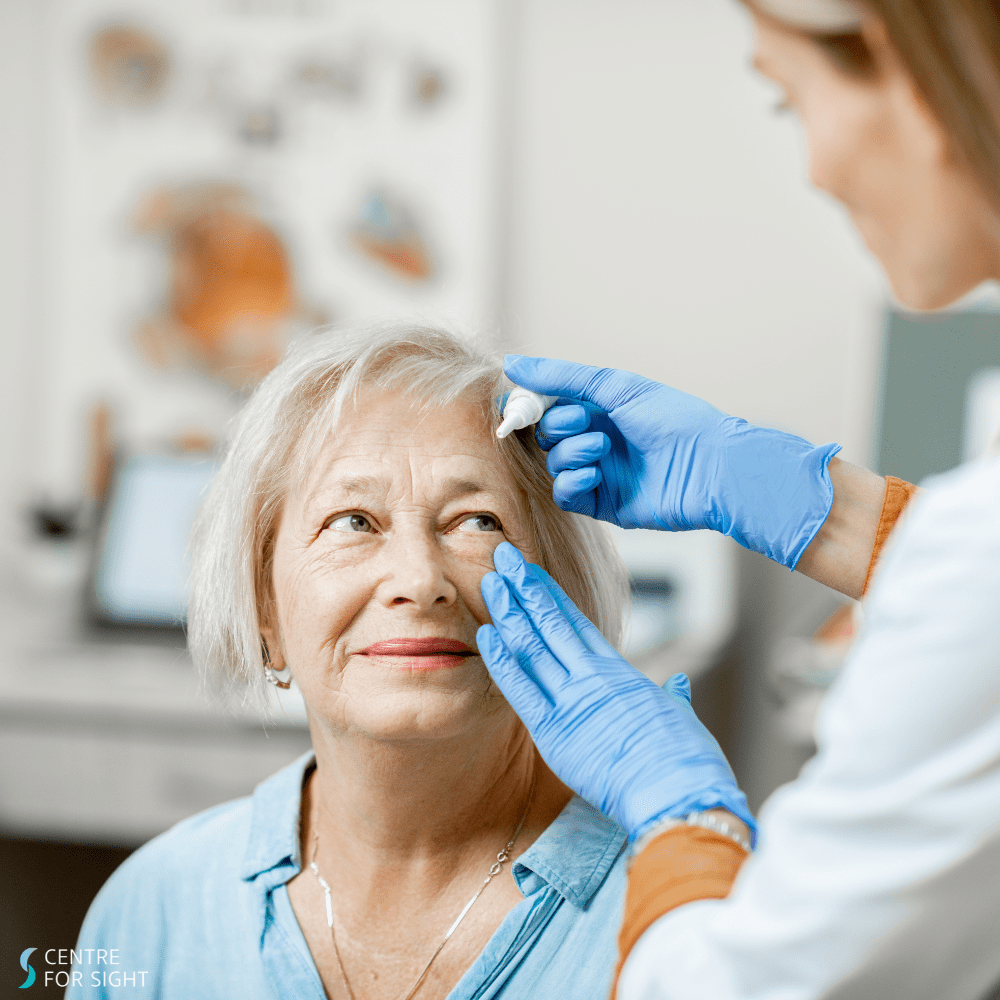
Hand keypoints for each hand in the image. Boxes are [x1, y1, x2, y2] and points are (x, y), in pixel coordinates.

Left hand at [478, 542, 755, 841]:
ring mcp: (573, 702)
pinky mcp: (557, 733)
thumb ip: (674, 697)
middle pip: (549, 622)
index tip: (528, 572)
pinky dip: (503, 662)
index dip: (548, 593)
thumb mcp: (681, 719)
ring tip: (490, 582)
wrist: (680, 796)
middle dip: (523, 588)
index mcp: (619, 673)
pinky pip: (522, 691)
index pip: (574, 622)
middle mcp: (593, 679)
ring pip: (533, 647)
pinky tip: (486, 634)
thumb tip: (679, 684)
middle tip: (501, 557)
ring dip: (508, 612)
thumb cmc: (687, 763)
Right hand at [507, 354, 840, 569]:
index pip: (548, 407)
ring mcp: (599, 472)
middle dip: (558, 428)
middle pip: (546, 436)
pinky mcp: (604, 503)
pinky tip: (595, 474)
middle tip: (585, 422)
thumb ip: (561, 377)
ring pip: (554, 465)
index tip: (522, 406)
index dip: (532, 407)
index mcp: (599, 409)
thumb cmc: (672, 418)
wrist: (709, 465)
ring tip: (602, 448)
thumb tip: (512, 364)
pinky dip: (571, 483)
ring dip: (571, 453)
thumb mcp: (614, 386)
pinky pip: (566, 495)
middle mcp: (596, 439)